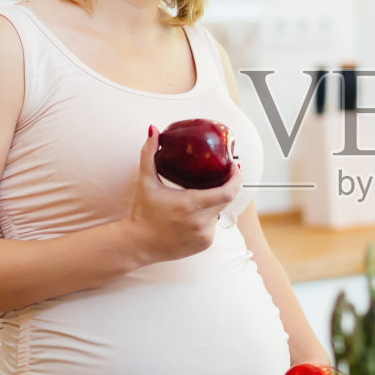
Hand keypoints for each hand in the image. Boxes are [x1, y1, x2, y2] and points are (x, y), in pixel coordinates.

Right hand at [126, 124, 241, 263]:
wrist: (137, 244)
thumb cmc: (142, 213)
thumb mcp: (145, 182)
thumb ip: (148, 155)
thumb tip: (153, 130)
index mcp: (190, 204)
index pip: (228, 192)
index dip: (236, 179)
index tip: (235, 167)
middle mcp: (200, 221)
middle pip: (226, 200)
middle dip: (226, 186)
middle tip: (222, 175)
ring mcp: (204, 235)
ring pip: (219, 213)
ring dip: (213, 203)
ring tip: (198, 196)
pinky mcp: (204, 244)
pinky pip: (213, 226)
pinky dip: (207, 218)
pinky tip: (193, 215)